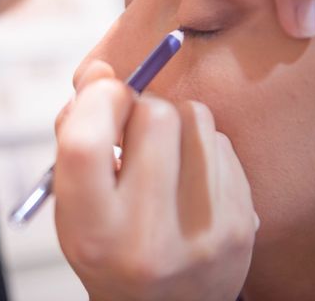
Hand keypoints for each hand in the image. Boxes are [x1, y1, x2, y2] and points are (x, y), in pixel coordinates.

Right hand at [54, 61, 256, 300]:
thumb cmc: (108, 242)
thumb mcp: (72, 200)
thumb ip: (75, 133)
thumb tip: (101, 72)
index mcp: (93, 231)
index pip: (87, 142)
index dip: (95, 101)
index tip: (102, 95)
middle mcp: (149, 237)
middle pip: (153, 115)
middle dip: (137, 106)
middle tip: (130, 130)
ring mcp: (205, 232)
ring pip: (195, 117)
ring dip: (172, 121)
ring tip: (160, 155)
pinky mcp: (242, 223)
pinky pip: (222, 141)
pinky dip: (200, 145)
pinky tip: (186, 176)